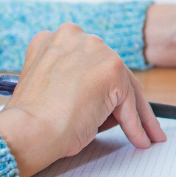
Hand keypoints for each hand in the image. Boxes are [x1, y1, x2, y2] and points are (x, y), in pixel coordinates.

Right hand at [0, 23, 165, 176]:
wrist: (29, 131)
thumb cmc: (32, 121)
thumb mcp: (51, 90)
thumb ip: (76, 84)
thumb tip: (107, 103)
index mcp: (54, 40)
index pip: (90, 64)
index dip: (102, 87)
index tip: (109, 101)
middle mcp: (75, 37)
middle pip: (112, 71)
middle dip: (125, 99)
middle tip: (137, 120)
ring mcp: (95, 50)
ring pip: (125, 87)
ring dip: (137, 114)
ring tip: (146, 134)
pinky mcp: (112, 69)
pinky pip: (129, 104)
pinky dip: (136, 125)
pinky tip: (141, 139)